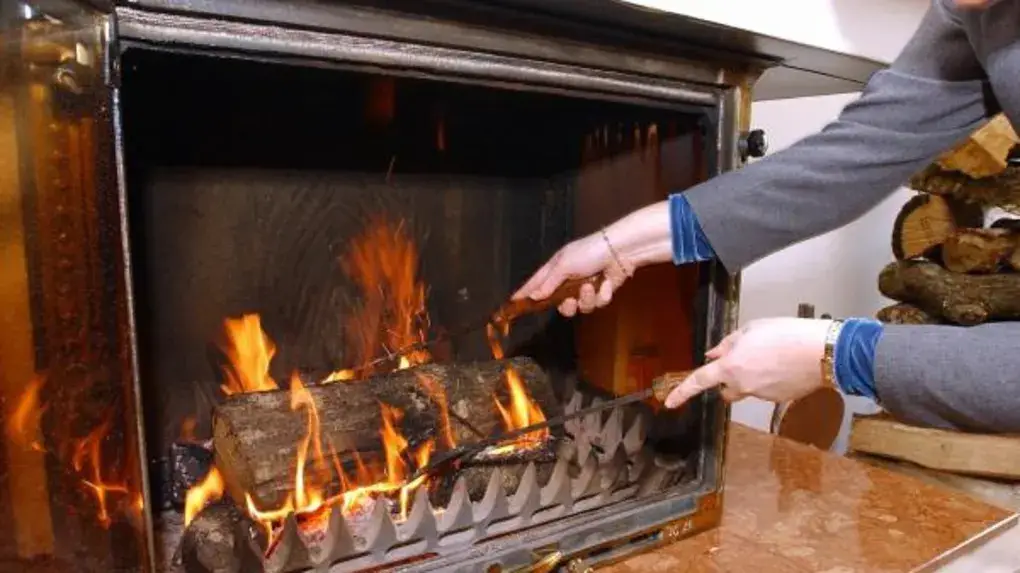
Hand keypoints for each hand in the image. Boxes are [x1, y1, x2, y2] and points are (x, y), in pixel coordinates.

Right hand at [512, 201, 672, 315]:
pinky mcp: (601, 292)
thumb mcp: (565, 265)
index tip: (513, 303)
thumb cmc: (589, 252)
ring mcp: (585, 287)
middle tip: (569, 301)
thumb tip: (534, 296)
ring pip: (579, 307)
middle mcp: (568, 280)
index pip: (536, 283)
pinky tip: (606, 283)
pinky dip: (602, 295)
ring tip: (591, 287)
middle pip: (558, 303)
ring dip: (586, 299)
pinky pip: (597, 304)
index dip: (525, 293)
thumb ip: (549, 283)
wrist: (621, 251)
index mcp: (556, 268)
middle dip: (565, 305)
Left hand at [663, 318, 833, 407]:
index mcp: (731, 367)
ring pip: (748, 388)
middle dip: (729, 379)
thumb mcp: (751, 329)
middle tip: (744, 359)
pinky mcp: (778, 400)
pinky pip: (766, 390)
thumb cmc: (786, 335)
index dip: (682, 392)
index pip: (700, 381)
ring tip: (773, 355)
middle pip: (726, 389)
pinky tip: (784, 365)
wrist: (821, 352)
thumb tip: (714, 354)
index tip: (670, 402)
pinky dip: (770, 380)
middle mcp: (742, 386)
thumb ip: (728, 344)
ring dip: (753, 376)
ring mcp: (761, 396)